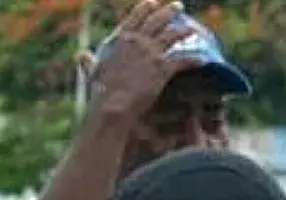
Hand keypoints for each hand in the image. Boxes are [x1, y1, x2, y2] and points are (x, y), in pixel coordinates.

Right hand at [81, 0, 204, 124]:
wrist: (113, 104)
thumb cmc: (100, 90)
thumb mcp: (93, 70)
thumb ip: (89, 61)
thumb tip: (81, 55)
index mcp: (120, 39)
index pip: (135, 17)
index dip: (145, 8)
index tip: (152, 2)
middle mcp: (137, 41)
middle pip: (157, 20)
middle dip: (169, 11)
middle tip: (178, 5)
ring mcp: (151, 53)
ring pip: (172, 35)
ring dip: (185, 30)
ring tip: (194, 28)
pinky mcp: (163, 68)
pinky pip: (183, 60)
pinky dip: (194, 60)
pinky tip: (204, 59)